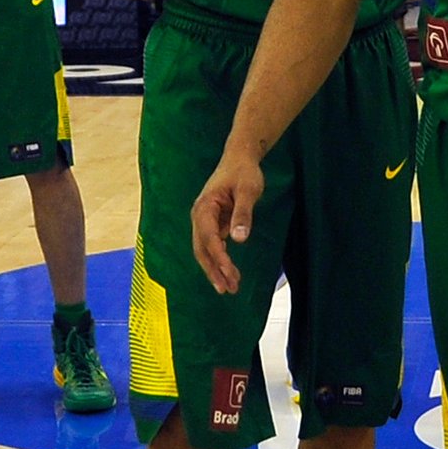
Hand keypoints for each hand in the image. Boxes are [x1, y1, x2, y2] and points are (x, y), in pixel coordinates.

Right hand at [190, 146, 267, 295]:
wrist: (240, 158)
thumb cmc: (244, 172)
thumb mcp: (248, 191)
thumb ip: (243, 214)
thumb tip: (239, 240)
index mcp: (204, 208)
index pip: (209, 239)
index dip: (219, 258)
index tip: (230, 274)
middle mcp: (199, 216)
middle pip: (202, 249)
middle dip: (214, 271)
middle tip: (228, 290)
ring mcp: (204, 220)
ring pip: (205, 250)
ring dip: (215, 269)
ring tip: (230, 287)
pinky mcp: (212, 223)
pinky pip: (212, 245)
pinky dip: (219, 260)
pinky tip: (228, 272)